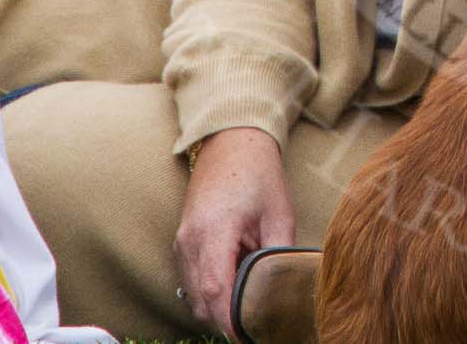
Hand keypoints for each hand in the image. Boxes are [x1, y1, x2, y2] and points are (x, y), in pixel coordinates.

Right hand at [174, 128, 294, 334]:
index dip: (229, 319)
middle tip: (255, 327)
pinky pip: (191, 280)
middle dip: (225, 319)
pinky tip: (234, 289)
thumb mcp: (279, 213)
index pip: (215, 289)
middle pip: (200, 299)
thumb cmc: (258, 174)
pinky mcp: (182, 243)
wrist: (230, 143)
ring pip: (193, 294)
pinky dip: (209, 293)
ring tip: (248, 310)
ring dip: (216, 307)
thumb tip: (285, 290)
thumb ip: (278, 254)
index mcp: (214, 229)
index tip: (248, 336)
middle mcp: (190, 240)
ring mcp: (181, 242)